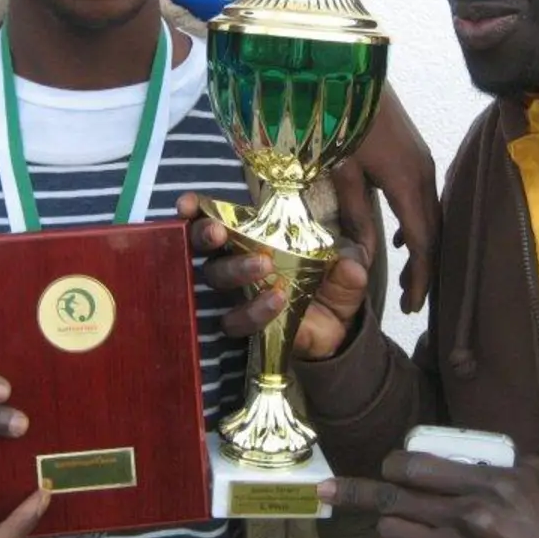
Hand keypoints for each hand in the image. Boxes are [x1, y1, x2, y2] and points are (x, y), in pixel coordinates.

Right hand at [178, 193, 370, 360]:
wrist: (335, 332)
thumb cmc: (329, 286)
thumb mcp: (346, 272)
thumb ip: (349, 266)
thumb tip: (351, 264)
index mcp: (252, 236)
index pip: (215, 217)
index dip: (196, 209)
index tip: (187, 205)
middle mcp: (235, 261)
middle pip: (205, 245)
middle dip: (207, 233)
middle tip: (220, 232)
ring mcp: (236, 294)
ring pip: (215, 278)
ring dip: (234, 268)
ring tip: (264, 265)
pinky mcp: (243, 324)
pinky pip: (234, 319)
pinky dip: (253, 310)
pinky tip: (276, 301)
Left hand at [320, 452, 538, 537]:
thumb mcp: (533, 474)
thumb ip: (493, 455)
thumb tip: (455, 444)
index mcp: (485, 486)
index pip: (413, 468)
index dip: (392, 464)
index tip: (391, 465)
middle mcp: (466, 520)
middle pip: (390, 501)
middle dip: (354, 492)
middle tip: (328, 489)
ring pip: (393, 532)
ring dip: (392, 522)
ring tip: (404, 517)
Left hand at [334, 82, 440, 313]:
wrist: (347, 65)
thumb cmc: (337, 116)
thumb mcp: (340, 170)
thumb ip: (354, 214)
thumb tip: (366, 258)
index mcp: (407, 181)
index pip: (423, 242)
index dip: (420, 277)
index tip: (412, 306)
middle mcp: (423, 172)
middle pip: (434, 231)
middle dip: (426, 267)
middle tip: (412, 299)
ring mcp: (422, 159)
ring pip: (431, 213)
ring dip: (423, 245)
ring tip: (409, 274)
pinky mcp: (415, 151)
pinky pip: (424, 196)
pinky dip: (418, 222)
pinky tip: (402, 235)